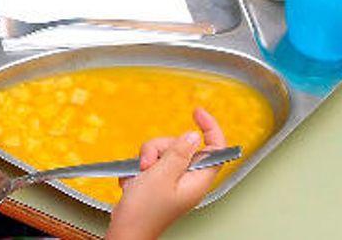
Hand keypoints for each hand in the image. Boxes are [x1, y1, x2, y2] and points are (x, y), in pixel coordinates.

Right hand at [106, 108, 226, 239]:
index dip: (210, 128)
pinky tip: (134, 182)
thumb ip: (178, 153)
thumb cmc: (144, 212)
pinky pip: (150, 164)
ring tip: (139, 175)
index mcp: (198, 180)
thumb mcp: (161, 176)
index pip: (215, 148)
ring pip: (163, 152)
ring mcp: (172, 181)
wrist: (125, 231)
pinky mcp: (158, 183)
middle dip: (160, 148)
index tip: (197, 113)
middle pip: (181, 146)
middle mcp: (188, 179)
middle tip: (148, 163)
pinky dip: (138, 169)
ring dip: (146, 159)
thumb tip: (193, 136)